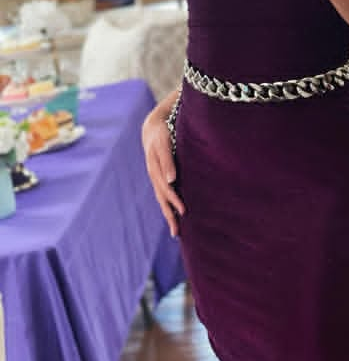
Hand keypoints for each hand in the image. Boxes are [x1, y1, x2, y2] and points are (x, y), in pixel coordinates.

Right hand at [142, 107, 184, 237]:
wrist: (153, 127)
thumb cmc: (162, 133)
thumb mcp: (164, 143)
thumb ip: (166, 160)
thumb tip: (171, 180)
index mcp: (156, 170)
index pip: (166, 189)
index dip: (175, 201)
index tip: (183, 212)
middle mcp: (155, 176)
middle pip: (163, 199)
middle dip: (170, 216)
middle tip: (177, 232)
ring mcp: (156, 177)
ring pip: (162, 199)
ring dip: (168, 214)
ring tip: (176, 230)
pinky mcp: (160, 177)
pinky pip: (163, 195)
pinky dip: (168, 207)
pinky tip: (174, 215)